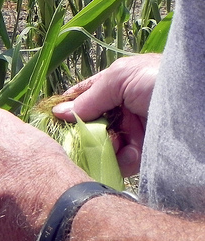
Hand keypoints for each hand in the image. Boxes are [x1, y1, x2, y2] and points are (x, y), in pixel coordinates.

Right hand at [52, 53, 160, 176]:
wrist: (198, 106)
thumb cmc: (160, 79)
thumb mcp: (120, 79)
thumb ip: (89, 97)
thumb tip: (59, 113)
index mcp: (116, 86)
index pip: (84, 96)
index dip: (67, 106)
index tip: (50, 119)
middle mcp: (122, 109)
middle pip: (90, 123)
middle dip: (78, 132)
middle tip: (67, 140)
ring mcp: (133, 131)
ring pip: (102, 143)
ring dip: (95, 148)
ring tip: (95, 148)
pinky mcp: (144, 153)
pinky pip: (121, 160)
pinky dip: (114, 161)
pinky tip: (115, 158)